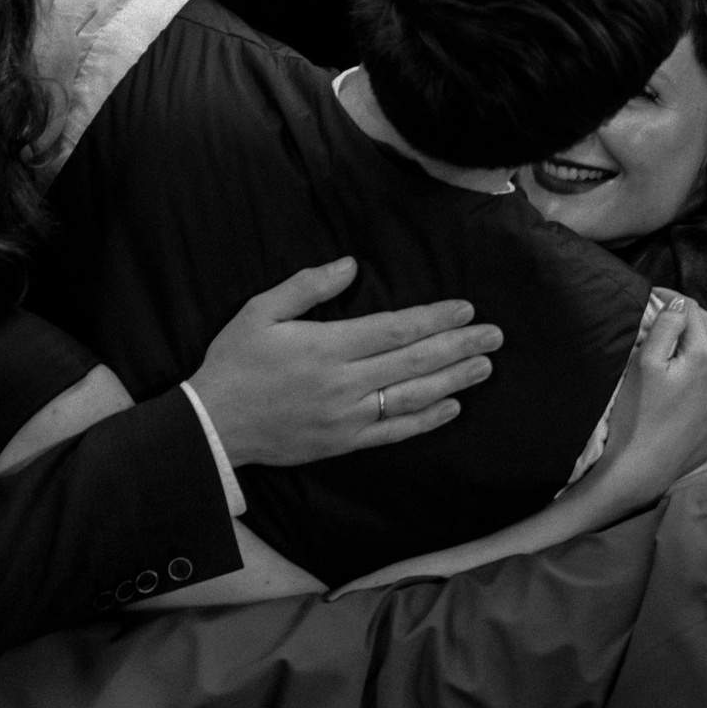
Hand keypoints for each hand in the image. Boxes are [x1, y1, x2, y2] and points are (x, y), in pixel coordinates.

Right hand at [188, 258, 501, 467]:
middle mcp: (344, 383)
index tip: (465, 309)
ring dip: (454, 380)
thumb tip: (351, 265)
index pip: (395, 330)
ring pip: (412, 396)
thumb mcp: (261, 311)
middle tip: (494, 335)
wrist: (212, 426)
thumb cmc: (235, 362)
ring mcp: (347, 417)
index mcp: (327, 347)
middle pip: (414, 362)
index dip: (434, 319)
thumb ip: (308, 286)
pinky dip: (426, 419)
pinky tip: (452, 407)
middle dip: (459, 345)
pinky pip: (394, 431)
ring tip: (484, 366)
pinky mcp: (344, 442)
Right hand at [586, 291, 706, 509]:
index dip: (673, 300)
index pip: (693, 313)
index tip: (656, 296)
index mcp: (705, 357)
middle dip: (693, 318)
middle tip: (670, 314)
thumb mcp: (644, 363)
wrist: (640, 469)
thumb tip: (681, 304)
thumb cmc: (636, 416)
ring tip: (693, 334)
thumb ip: (667, 326)